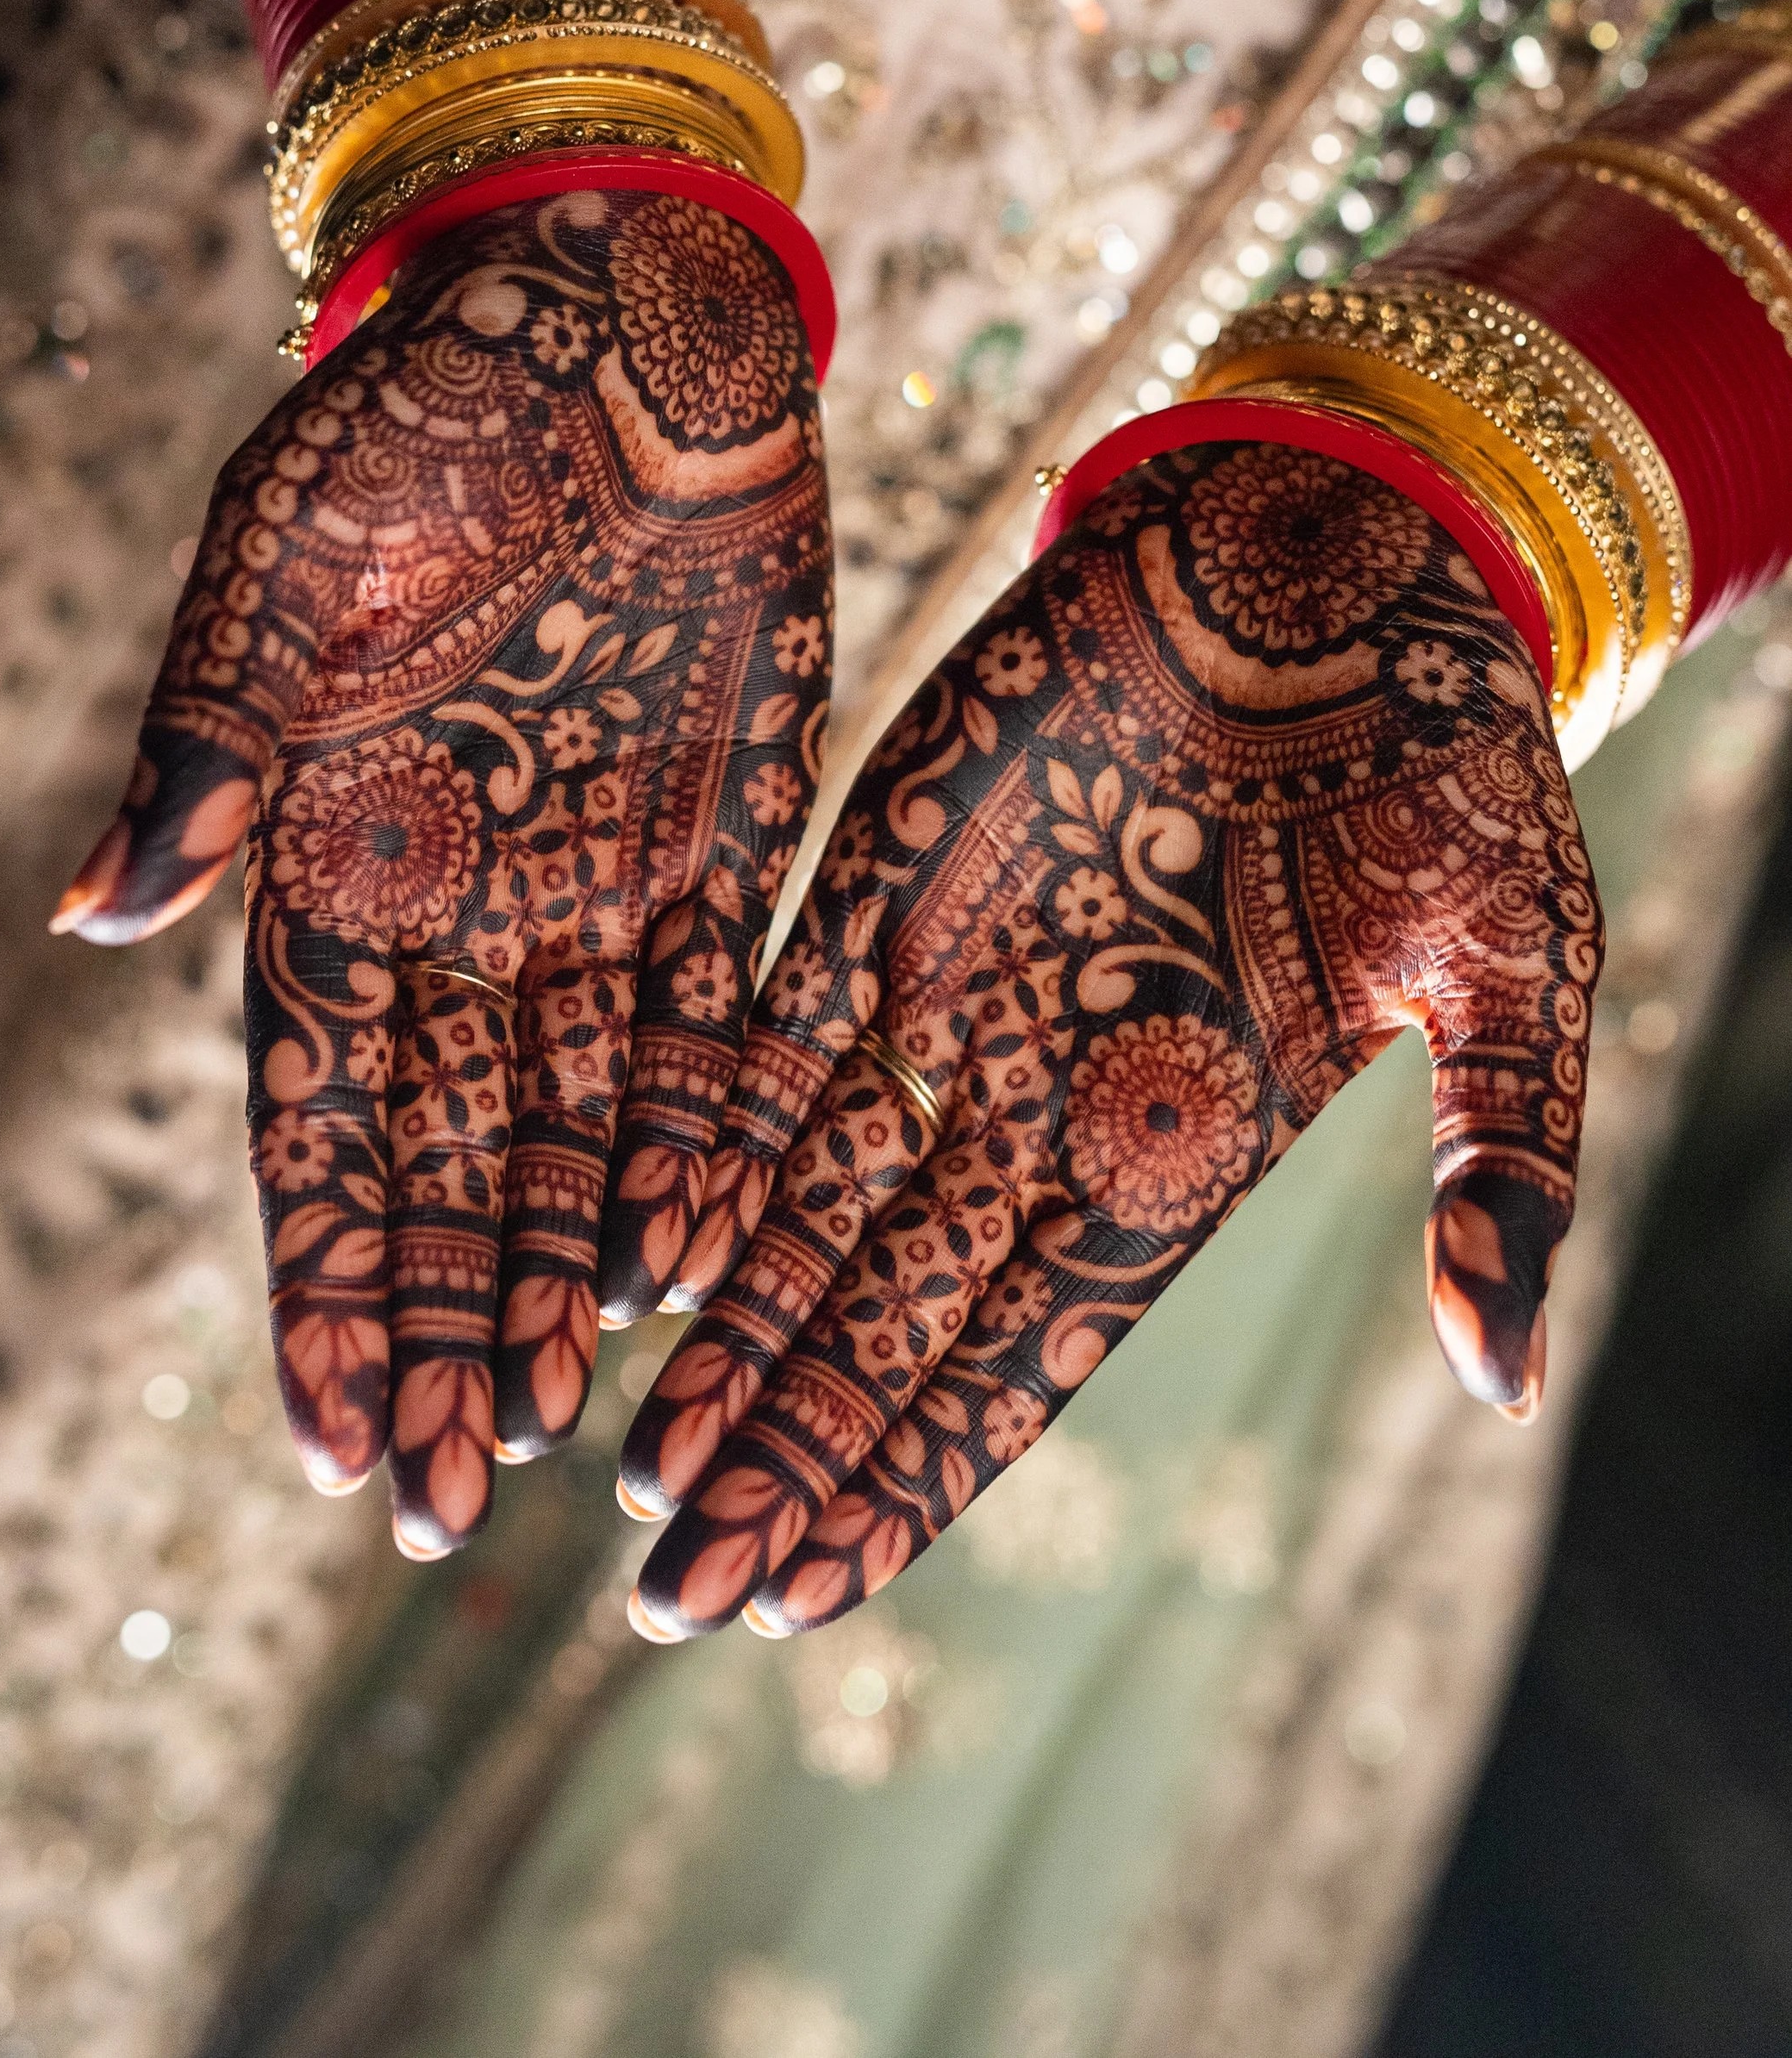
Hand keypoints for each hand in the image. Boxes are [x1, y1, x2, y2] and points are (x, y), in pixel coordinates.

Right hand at [53, 187, 830, 1550]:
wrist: (617, 304)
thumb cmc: (420, 401)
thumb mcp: (285, 548)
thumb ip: (207, 731)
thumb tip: (91, 919)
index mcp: (327, 848)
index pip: (313, 1109)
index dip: (320, 1272)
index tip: (333, 1434)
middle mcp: (456, 898)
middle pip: (444, 1162)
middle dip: (442, 1331)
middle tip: (452, 1509)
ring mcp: (595, 881)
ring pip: (574, 1127)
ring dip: (563, 1278)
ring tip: (568, 1435)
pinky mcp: (726, 842)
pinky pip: (713, 1028)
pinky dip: (701, 1140)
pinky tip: (699, 1260)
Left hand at [621, 438, 1599, 1637]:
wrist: (1341, 552)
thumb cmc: (1450, 754)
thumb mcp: (1514, 959)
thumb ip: (1501, 1160)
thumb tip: (1507, 1380)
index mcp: (1186, 1138)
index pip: (1028, 1349)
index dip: (920, 1470)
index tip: (811, 1590)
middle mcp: (1047, 1089)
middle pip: (890, 1307)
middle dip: (786, 1446)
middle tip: (670, 1590)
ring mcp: (954, 979)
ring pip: (805, 1191)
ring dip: (722, 1326)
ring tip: (633, 1467)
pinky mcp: (881, 860)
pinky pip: (768, 1017)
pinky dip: (699, 1126)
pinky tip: (627, 1237)